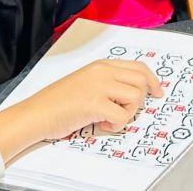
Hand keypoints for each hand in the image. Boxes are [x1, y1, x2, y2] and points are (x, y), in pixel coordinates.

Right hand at [0, 59, 162, 159]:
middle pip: (142, 79)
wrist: (35, 113)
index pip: (138, 66)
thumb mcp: (85, 82)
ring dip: (127, 113)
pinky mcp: (95, 103)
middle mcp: (102, 71)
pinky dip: (116, 126)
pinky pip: (123, 116)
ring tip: (109, 119)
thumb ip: (107, 82)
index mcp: (101, 65)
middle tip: (128, 112)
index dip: (152, 80)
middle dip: (141, 99)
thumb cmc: (57, 103)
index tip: (157, 92)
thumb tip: (133, 93)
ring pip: (135, 97)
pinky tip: (101, 125)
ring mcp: (99, 85)